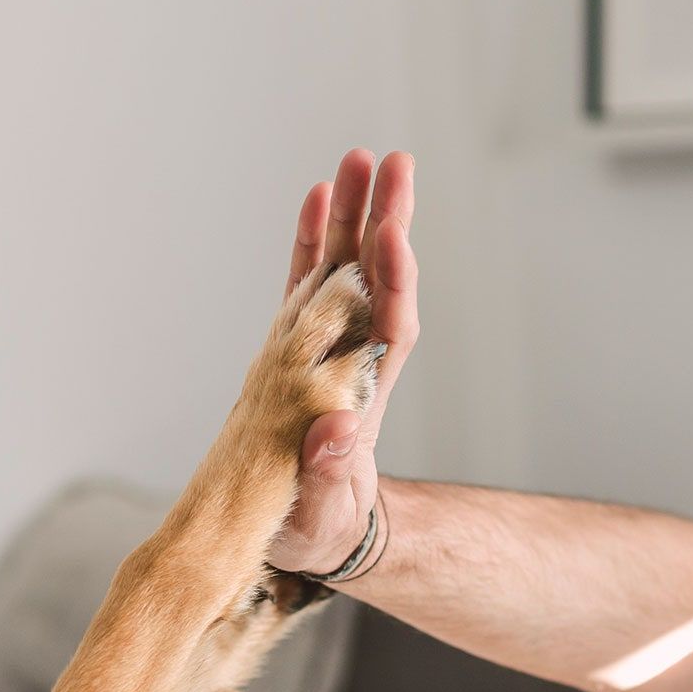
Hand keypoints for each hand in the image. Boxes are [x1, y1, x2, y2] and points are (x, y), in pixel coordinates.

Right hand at [264, 147, 416, 576]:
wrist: (317, 532)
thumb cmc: (319, 532)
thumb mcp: (320, 518)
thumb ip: (326, 478)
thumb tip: (336, 431)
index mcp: (361, 400)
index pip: (388, 329)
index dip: (392, 282)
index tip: (392, 234)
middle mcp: (352, 362)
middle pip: (375, 281)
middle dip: (383, 221)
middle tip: (392, 162)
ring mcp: (328, 349)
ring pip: (346, 270)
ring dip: (355, 216)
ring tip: (360, 159)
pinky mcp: (300, 348)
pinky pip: (309, 284)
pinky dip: (313, 241)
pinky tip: (318, 196)